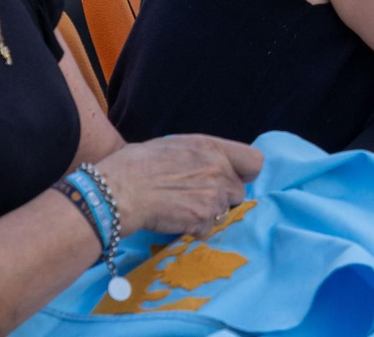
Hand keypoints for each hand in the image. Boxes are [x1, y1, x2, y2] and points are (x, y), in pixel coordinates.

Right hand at [95, 135, 263, 239]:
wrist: (119, 192)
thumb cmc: (137, 164)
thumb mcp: (174, 144)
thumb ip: (201, 154)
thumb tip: (210, 161)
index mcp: (213, 148)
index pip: (254, 162)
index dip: (245, 172)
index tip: (234, 176)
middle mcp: (220, 172)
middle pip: (239, 191)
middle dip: (223, 196)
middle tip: (196, 195)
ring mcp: (214, 198)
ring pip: (223, 212)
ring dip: (208, 212)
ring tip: (181, 206)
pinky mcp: (203, 221)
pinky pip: (206, 228)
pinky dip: (194, 227)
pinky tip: (175, 218)